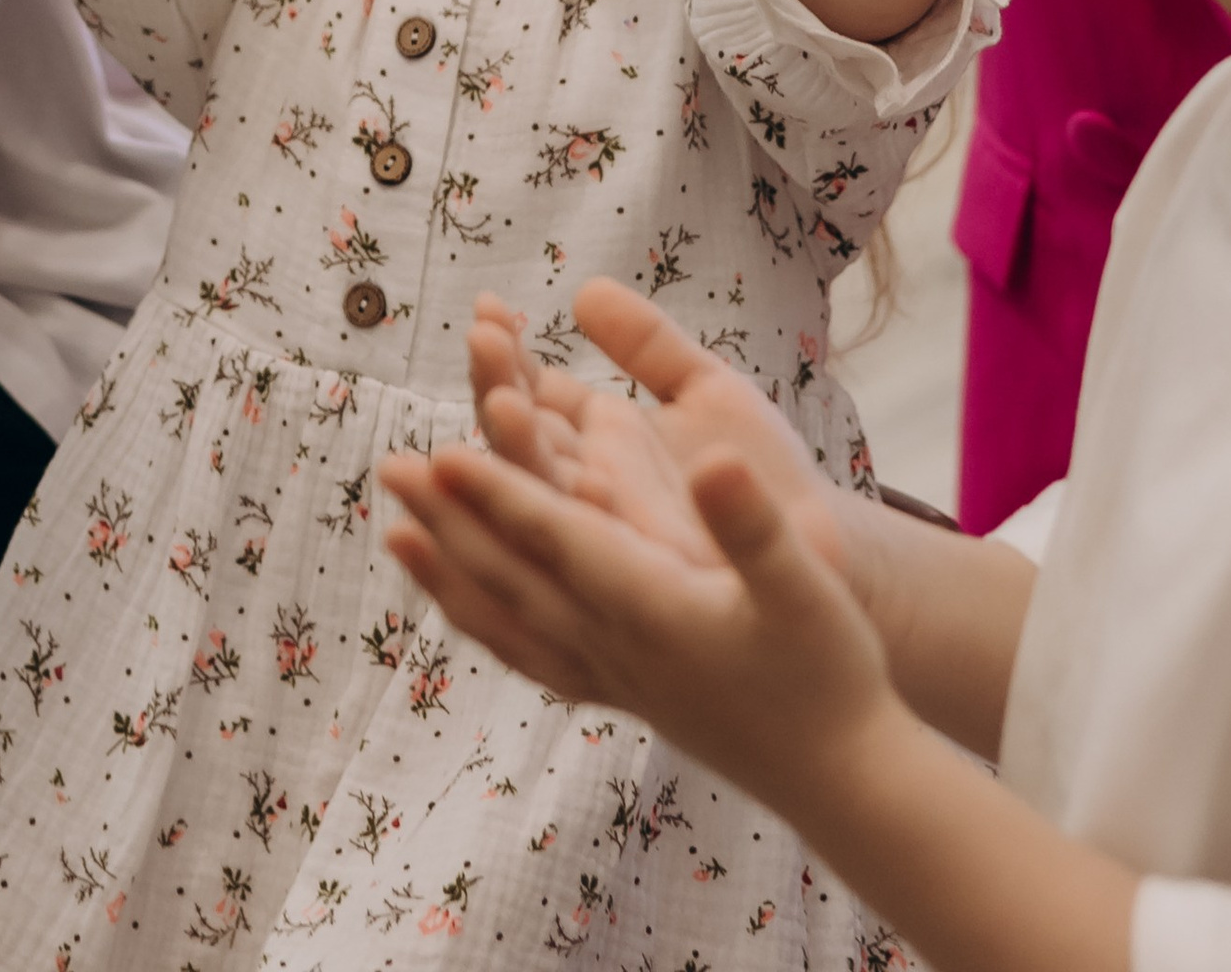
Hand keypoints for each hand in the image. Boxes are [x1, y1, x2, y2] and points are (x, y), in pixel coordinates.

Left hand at [378, 408, 903, 826]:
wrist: (842, 777)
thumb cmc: (831, 672)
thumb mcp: (807, 582)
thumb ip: (753, 524)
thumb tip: (713, 459)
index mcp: (654, 606)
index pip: (558, 542)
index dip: (498, 496)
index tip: (439, 452)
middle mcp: (619, 645)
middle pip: (514, 575)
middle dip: (450, 521)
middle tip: (388, 467)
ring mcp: (616, 677)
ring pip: (511, 620)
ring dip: (450, 574)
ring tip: (395, 536)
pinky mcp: (625, 695)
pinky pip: (534, 658)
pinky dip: (488, 628)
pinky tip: (463, 611)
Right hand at [468, 283, 860, 589]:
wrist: (818, 541)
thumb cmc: (756, 469)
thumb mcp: (702, 385)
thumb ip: (647, 343)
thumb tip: (584, 289)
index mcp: (593, 442)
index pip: (526, 395)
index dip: (503, 355)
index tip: (490, 308)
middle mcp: (587, 490)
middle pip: (519, 443)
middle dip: (497, 390)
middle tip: (484, 339)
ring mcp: (615, 538)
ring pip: (548, 499)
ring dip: (520, 453)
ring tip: (507, 403)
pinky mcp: (657, 582)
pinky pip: (614, 558)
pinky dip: (596, 522)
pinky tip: (588, 480)